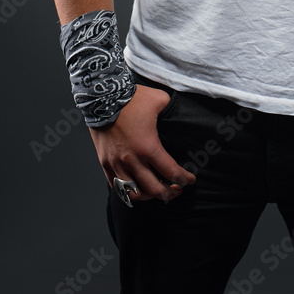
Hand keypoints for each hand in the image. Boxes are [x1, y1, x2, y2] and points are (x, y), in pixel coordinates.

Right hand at [89, 84, 196, 202]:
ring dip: (149, 196)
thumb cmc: (132, 98)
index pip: (171, 172)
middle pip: (154, 190)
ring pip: (134, 194)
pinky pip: (117, 187)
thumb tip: (177, 115)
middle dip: (170, 193)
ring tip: (157, 191)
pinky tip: (137, 188)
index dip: (184, 179)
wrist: (103, 97)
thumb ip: (171, 110)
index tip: (191, 180)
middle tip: (178, 190)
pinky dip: (129, 192)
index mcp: (148, 147)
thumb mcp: (160, 100)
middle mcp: (132, 160)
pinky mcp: (105, 163)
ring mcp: (116, 164)